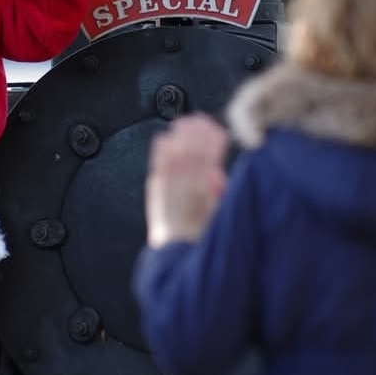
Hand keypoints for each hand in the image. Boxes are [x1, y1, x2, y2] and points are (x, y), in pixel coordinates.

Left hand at [144, 113, 229, 246]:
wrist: (176, 254)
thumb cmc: (201, 238)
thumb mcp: (220, 216)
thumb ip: (219, 194)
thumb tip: (216, 174)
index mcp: (203, 190)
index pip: (209, 157)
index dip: (214, 141)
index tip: (219, 130)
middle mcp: (183, 184)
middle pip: (191, 150)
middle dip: (197, 132)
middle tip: (202, 119)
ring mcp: (167, 185)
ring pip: (174, 153)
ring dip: (180, 136)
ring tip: (185, 123)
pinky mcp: (156, 189)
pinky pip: (158, 163)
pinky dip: (160, 150)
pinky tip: (163, 138)